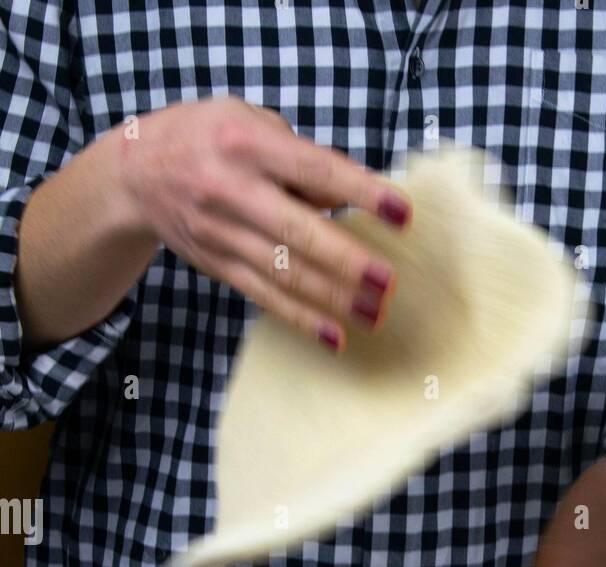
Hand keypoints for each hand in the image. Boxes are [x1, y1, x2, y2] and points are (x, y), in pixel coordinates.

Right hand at [115, 96, 411, 349]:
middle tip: (388, 282)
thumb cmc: (208, 139)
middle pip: (296, 232)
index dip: (360, 191)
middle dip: (346, 261)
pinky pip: (265, 297)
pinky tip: (334, 336)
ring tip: (374, 314)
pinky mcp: (219, 266)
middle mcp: (232, 191)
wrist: (135, 173)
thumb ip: (298, 158)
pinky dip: (301, 319)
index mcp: (247, 145)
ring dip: (333, 298)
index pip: (314, 170)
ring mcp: (222, 233)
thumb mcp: (249, 122)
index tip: (401, 212)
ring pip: (283, 272)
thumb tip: (346, 199)